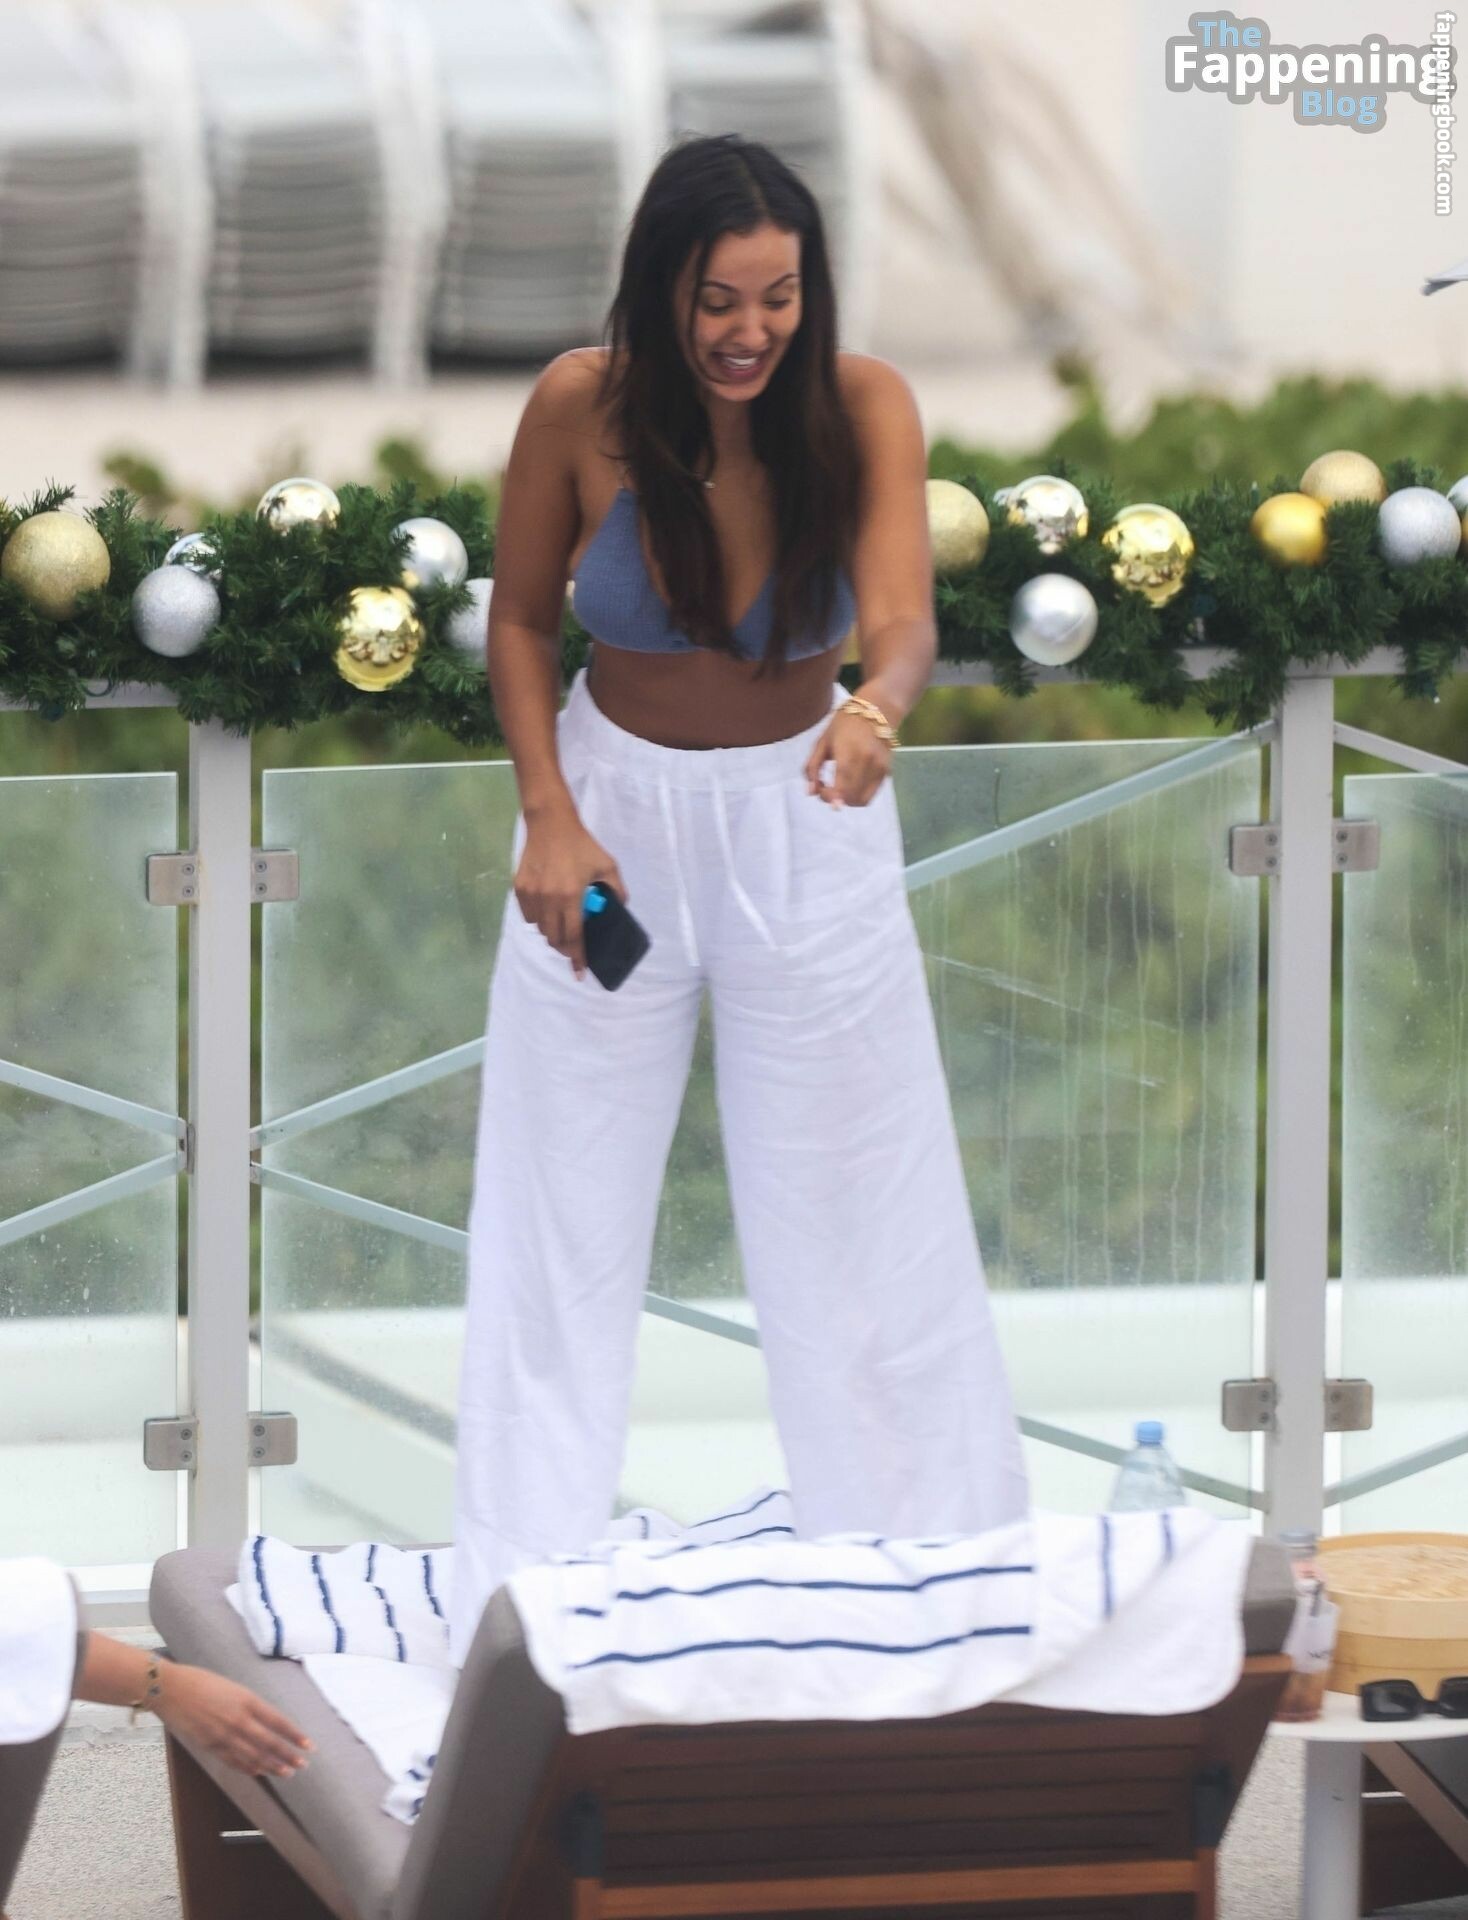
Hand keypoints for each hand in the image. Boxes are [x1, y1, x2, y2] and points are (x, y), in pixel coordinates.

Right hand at [154, 1664, 313, 1780]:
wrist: (171, 1688)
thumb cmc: (202, 1681)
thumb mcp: (233, 1687)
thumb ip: (249, 1705)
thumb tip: (266, 1720)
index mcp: (247, 1700)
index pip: (278, 1722)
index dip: (295, 1736)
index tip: (309, 1746)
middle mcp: (239, 1719)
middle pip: (269, 1742)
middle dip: (288, 1755)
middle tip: (303, 1765)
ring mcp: (223, 1735)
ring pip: (253, 1755)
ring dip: (272, 1766)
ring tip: (287, 1773)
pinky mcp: (210, 1745)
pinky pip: (233, 1760)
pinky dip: (248, 1767)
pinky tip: (259, 1771)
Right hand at [516, 804, 628, 980]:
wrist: (550, 824)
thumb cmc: (582, 845)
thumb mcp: (607, 865)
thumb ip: (616, 890)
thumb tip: (620, 908)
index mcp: (571, 896)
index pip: (574, 937)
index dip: (577, 958)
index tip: (579, 973)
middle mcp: (549, 899)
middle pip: (555, 938)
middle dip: (565, 947)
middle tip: (573, 945)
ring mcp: (531, 894)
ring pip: (540, 928)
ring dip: (552, 932)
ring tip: (561, 922)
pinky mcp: (519, 888)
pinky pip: (528, 916)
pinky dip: (538, 919)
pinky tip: (548, 909)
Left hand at [803, 705, 893, 807]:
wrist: (877, 710)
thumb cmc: (844, 723)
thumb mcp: (822, 741)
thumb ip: (813, 767)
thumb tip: (810, 792)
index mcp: (849, 752)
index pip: (843, 783)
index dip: (835, 798)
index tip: (827, 800)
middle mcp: (867, 762)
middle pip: (851, 796)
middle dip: (835, 799)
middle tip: (825, 788)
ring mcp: (879, 768)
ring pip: (862, 800)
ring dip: (847, 801)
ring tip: (838, 788)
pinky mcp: (886, 772)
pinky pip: (871, 794)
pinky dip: (858, 796)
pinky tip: (850, 785)